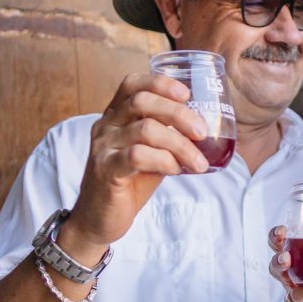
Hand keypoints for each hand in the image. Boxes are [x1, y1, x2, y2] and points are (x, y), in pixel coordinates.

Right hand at [60, 73, 209, 254]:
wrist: (99, 218)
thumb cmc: (128, 183)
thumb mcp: (150, 153)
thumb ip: (167, 138)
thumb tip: (203, 130)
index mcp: (115, 116)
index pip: (132, 84)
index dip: (160, 83)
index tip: (186, 93)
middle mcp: (106, 126)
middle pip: (142, 102)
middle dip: (178, 114)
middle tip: (202, 132)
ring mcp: (103, 147)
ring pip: (145, 130)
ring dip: (179, 144)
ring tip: (197, 162)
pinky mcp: (106, 170)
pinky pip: (138, 156)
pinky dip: (164, 160)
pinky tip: (175, 170)